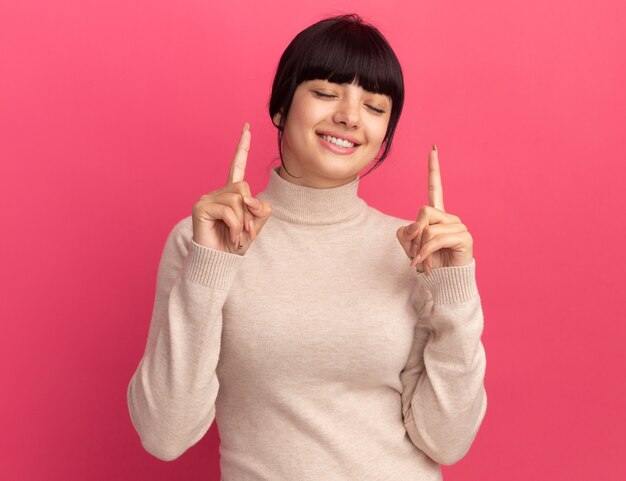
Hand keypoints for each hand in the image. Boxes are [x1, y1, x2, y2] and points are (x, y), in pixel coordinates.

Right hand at [192, 123, 271, 253]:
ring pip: (237, 200)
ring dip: (243, 222)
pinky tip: (231, 237)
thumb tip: (250, 199)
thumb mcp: (256, 225)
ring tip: (237, 237)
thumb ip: (260, 209)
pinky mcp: (201, 207)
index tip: (246, 127)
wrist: (219, 261)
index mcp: (231, 193)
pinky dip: (236, 226)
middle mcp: (218, 192)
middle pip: (243, 187)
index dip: (242, 147)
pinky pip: (229, 210)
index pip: (237, 166)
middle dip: (251, 212)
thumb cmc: (235, 243)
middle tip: (248, 232)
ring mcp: (207, 198)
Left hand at [396, 145, 473, 274]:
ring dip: (419, 249)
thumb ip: (406, 233)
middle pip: (423, 212)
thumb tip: (416, 227)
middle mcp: (449, 217)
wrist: (443, 282)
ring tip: (420, 263)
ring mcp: (458, 226)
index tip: (433, 148)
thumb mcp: (409, 245)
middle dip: (413, 235)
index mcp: (436, 215)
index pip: (435, 188)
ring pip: (428, 228)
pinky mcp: (464, 238)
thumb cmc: (427, 263)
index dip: (434, 169)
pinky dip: (425, 254)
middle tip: (414, 254)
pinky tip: (424, 266)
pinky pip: (435, 239)